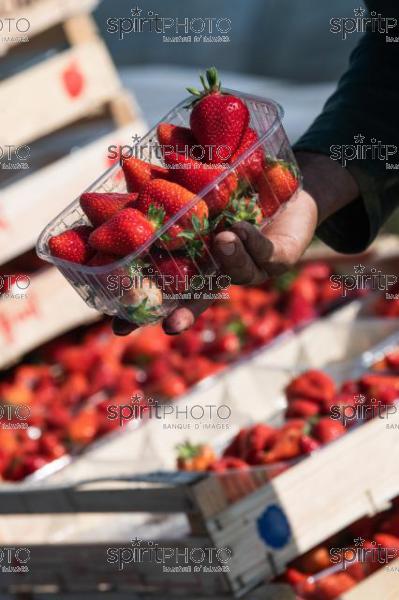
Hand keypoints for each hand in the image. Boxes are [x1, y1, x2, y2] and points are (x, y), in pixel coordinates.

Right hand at [113, 152, 358, 335]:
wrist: (290, 185)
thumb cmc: (242, 182)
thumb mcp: (207, 174)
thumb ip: (183, 165)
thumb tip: (159, 134)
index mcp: (193, 255)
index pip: (162, 285)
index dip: (140, 306)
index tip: (116, 326)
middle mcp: (219, 268)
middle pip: (198, 299)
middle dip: (182, 314)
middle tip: (169, 326)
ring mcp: (249, 267)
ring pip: (235, 275)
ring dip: (227, 260)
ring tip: (221, 238)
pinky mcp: (278, 259)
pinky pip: (265, 255)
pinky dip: (252, 243)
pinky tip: (241, 228)